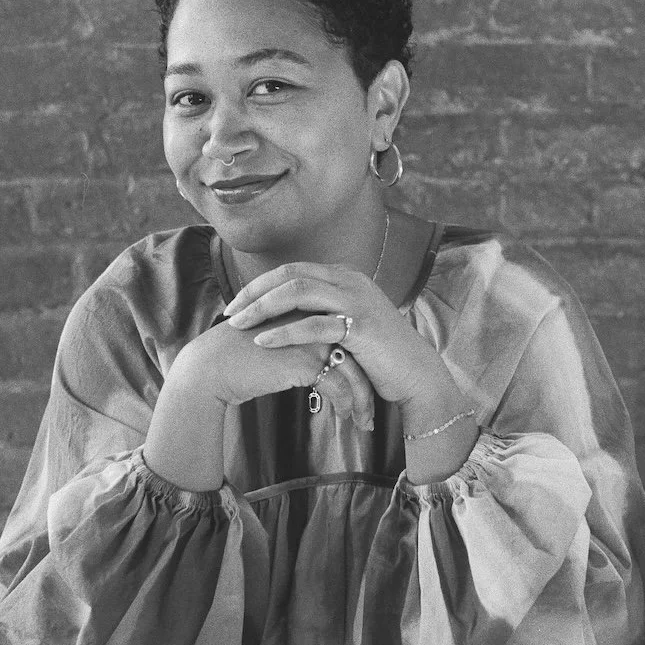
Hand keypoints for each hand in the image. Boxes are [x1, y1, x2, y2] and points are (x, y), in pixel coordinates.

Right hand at [173, 310, 376, 430]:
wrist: (213, 366)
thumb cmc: (241, 356)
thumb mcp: (279, 340)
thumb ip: (303, 342)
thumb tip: (325, 363)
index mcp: (311, 309)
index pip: (350, 336)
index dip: (362, 363)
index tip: (368, 386)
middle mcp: (315, 319)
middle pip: (358, 353)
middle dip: (369, 385)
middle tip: (372, 411)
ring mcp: (311, 338)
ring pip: (353, 372)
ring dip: (361, 401)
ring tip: (363, 422)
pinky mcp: (304, 359)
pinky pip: (338, 387)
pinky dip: (345, 405)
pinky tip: (344, 418)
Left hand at [222, 261, 461, 414]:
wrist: (415, 374)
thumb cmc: (377, 354)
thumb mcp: (347, 324)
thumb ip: (321, 312)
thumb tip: (283, 317)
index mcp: (344, 276)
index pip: (291, 270)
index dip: (260, 285)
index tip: (236, 304)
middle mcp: (349, 280)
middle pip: (289, 274)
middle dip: (254, 293)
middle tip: (229, 314)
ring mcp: (356, 300)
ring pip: (297, 291)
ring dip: (262, 308)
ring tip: (238, 325)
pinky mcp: (361, 326)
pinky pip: (314, 323)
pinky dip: (284, 331)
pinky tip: (264, 341)